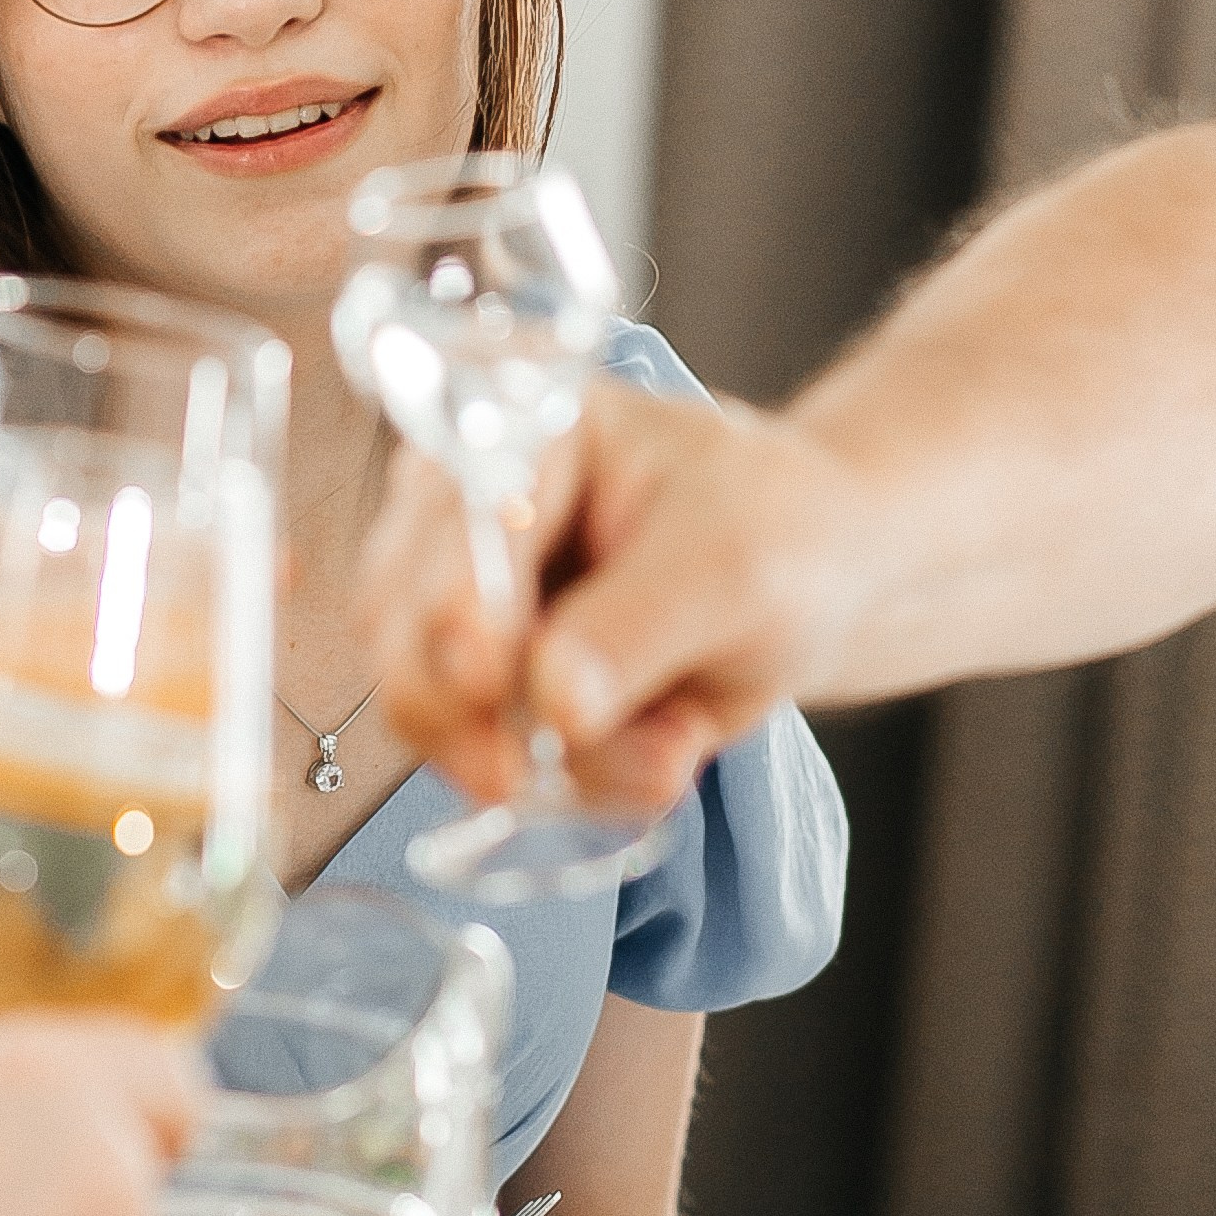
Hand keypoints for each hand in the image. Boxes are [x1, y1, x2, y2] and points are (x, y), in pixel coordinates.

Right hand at [354, 375, 882, 814]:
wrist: (815, 580)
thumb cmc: (778, 532)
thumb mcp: (736, 565)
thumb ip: (639, 623)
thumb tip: (553, 703)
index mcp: (521, 433)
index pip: (452, 520)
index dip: (452, 600)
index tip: (481, 676)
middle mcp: (463, 512)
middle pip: (399, 621)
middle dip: (469, 713)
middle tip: (528, 775)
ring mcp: (464, 602)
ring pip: (429, 705)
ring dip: (542, 760)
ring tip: (668, 749)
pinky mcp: (485, 684)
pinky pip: (484, 756)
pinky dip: (569, 782)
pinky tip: (657, 749)